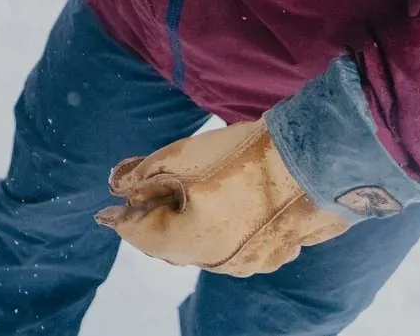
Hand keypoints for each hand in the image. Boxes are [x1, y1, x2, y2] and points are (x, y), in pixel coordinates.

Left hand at [94, 118, 350, 276]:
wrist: (314, 161)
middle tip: (138, 199)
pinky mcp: (274, 253)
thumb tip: (114, 188)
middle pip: (169, 245)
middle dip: (151, 221)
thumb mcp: (179, 159)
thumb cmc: (242, 158)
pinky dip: (213, 231)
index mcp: (188, 242)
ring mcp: (249, 263)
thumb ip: (140, 177)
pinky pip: (230, 247)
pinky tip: (214, 211)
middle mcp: (217, 262)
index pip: (140, 233)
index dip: (120, 217)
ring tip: (173, 201)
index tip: (104, 212)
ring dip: (182, 227)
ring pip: (200, 248)